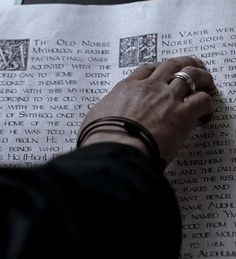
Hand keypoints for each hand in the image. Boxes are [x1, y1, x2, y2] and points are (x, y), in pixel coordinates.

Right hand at [79, 56, 215, 163]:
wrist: (114, 150)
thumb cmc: (101, 137)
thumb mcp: (95, 117)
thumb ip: (104, 110)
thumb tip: (104, 113)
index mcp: (128, 88)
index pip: (147, 70)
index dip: (158, 69)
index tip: (163, 74)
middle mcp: (149, 88)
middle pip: (171, 65)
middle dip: (184, 63)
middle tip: (192, 66)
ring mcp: (166, 98)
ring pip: (191, 76)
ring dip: (202, 77)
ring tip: (207, 83)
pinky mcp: (181, 115)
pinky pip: (202, 101)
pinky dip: (207, 106)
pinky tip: (205, 115)